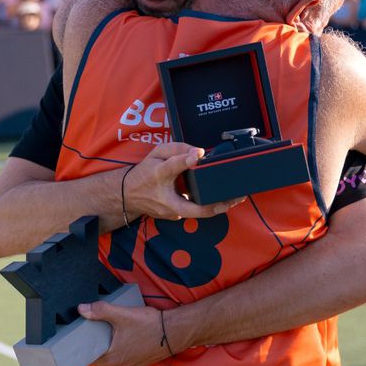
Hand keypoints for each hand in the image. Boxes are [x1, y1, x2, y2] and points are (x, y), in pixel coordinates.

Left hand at [79, 301, 170, 365]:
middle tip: (94, 329)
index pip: (87, 355)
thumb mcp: (123, 314)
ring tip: (106, 333)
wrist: (173, 332)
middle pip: (96, 357)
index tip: (82, 333)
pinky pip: (118, 360)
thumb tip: (81, 309)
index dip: (83, 344)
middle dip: (94, 344)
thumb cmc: (149, 325)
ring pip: (107, 359)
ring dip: (106, 348)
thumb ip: (100, 311)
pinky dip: (116, 351)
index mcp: (110, 360)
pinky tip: (119, 339)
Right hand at [123, 142, 243, 220]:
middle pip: (193, 207)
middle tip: (234, 198)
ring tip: (236, 199)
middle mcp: (166, 197)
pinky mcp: (176, 216)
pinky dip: (209, 207)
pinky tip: (224, 201)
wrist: (128, 195)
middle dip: (216, 204)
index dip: (186, 161)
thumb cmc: (145, 173)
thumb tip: (199, 153)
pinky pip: (194, 212)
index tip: (198, 155)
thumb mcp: (156, 153)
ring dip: (217, 207)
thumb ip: (177, 149)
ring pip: (197, 212)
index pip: (172, 167)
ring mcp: (171, 211)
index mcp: (159, 175)